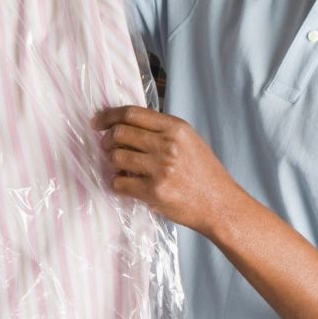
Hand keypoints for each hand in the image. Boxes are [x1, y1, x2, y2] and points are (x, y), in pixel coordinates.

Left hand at [95, 106, 245, 236]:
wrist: (220, 205)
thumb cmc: (204, 174)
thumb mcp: (190, 141)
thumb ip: (163, 131)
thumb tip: (127, 125)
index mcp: (176, 128)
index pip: (132, 113)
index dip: (109, 116)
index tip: (97, 122)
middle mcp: (168, 145)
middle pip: (120, 133)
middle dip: (107, 140)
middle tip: (107, 147)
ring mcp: (160, 168)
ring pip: (116, 157)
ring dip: (112, 162)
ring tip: (120, 167)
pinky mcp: (154, 191)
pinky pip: (119, 182)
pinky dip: (117, 183)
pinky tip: (125, 184)